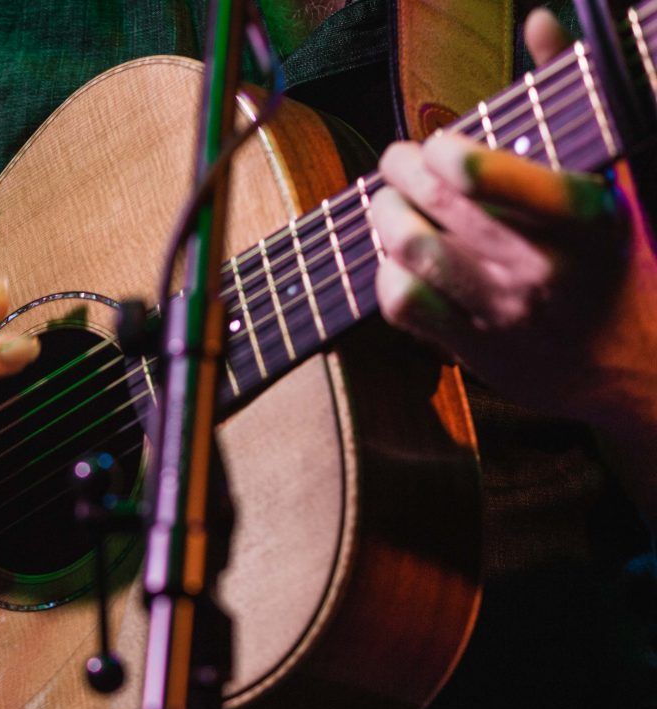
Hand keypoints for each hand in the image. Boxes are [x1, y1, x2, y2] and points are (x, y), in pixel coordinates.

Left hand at [371, 8, 656, 429]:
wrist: (634, 366)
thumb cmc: (617, 262)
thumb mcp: (613, 181)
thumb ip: (572, 99)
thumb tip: (542, 20)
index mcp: (584, 215)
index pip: (485, 172)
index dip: (445, 149)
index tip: (441, 143)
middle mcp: (540, 263)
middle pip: (437, 201)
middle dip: (401, 170)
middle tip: (398, 160)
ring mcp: (503, 309)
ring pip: (411, 249)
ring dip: (385, 218)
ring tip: (388, 205)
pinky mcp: (473, 347)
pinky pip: (402, 304)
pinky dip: (385, 275)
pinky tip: (395, 260)